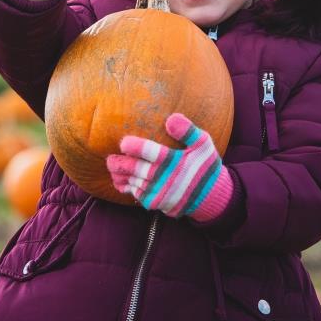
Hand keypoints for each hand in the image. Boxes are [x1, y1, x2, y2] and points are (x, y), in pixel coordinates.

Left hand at [106, 113, 233, 221]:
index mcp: (174, 161)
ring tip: (111, 167)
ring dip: (119, 175)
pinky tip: (120, 180)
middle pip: (134, 169)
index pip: (149, 152)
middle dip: (119, 163)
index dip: (133, 147)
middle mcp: (164, 178)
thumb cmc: (205, 166)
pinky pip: (136, 194)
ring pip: (132, 182)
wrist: (210, 196)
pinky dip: (126, 187)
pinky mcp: (155, 202)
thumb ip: (188, 131)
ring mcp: (158, 192)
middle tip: (110, 157)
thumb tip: (171, 118)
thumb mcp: (203, 145)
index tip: (123, 142)